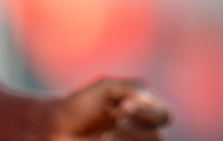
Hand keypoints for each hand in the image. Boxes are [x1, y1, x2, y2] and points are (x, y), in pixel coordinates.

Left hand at [51, 77, 171, 140]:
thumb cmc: (82, 104)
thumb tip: (147, 103)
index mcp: (144, 108)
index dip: (148, 113)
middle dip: (137, 127)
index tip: (123, 107)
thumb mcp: (106, 87)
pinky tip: (105, 139)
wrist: (58, 126)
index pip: (164, 115)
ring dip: (128, 138)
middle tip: (116, 120)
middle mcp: (143, 129)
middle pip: (159, 135)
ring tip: (107, 135)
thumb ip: (131, 89)